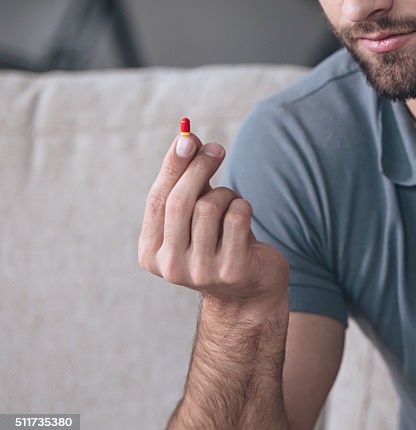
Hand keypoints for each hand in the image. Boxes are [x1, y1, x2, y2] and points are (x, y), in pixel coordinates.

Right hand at [138, 131, 288, 319]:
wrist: (250, 292)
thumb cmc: (219, 243)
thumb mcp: (196, 216)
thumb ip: (188, 182)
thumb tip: (188, 138)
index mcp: (151, 253)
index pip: (157, 200)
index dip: (173, 166)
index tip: (188, 137)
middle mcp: (170, 266)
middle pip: (181, 201)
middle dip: (200, 167)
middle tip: (217, 148)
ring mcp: (201, 272)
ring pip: (211, 206)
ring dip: (227, 194)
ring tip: (232, 204)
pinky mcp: (232, 270)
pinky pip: (237, 217)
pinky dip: (243, 206)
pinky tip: (245, 219)